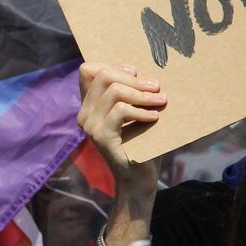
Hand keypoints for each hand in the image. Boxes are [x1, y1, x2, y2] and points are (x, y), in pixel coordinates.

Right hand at [77, 63, 165, 191]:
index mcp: (89, 105)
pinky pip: (121, 111)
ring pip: (115, 91)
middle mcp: (84, 113)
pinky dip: (141, 111)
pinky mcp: (101, 136)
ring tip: (161, 100)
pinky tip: (154, 117)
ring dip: (142, 94)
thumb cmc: (141, 143)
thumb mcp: (134, 113)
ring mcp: (90, 125)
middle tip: (156, 87)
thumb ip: (131, 94)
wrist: (138, 179)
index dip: (112, 66)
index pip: (87, 70)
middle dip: (133, 78)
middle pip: (103, 76)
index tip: (136, 73)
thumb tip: (146, 71)